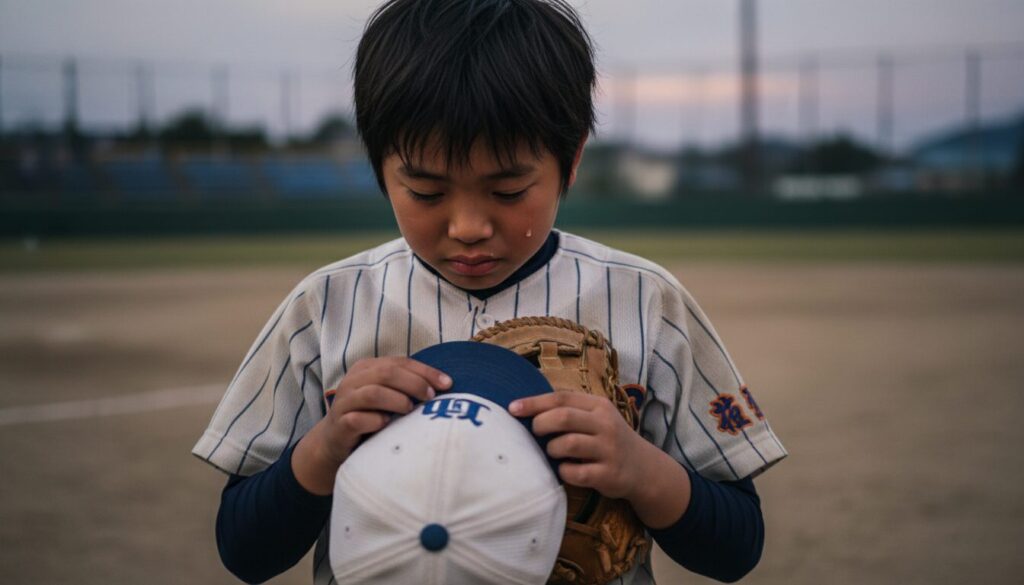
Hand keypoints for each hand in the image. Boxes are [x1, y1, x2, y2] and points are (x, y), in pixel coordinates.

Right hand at [293, 356, 451, 494]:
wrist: (334, 441)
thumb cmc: (368, 415)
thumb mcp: (387, 395)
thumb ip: (406, 386)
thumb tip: (444, 385)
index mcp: (366, 368)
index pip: (399, 362)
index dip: (425, 371)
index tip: (448, 383)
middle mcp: (353, 381)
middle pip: (387, 373)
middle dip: (414, 384)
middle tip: (430, 397)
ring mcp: (344, 402)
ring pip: (372, 393)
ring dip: (397, 401)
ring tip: (410, 410)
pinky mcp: (340, 424)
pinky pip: (358, 419)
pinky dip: (376, 421)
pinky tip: (387, 425)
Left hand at [510, 392, 648, 499]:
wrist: (643, 468)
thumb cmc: (607, 439)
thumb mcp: (596, 417)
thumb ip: (569, 410)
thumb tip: (526, 408)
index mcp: (599, 406)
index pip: (562, 398)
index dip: (534, 403)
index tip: (513, 408)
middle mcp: (606, 425)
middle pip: (563, 418)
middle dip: (541, 424)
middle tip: (535, 432)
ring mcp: (609, 450)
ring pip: (568, 444)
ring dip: (552, 449)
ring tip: (553, 452)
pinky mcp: (609, 474)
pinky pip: (576, 473)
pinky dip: (564, 472)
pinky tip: (566, 470)